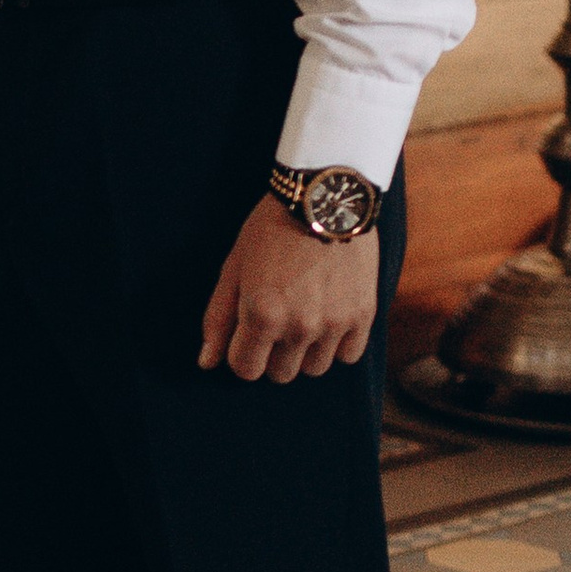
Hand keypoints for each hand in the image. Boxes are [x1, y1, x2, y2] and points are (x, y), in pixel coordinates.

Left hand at [200, 195, 378, 382]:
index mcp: (262, 315)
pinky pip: (347, 356)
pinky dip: (337, 344)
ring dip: (304, 351)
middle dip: (271, 353)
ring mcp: (334, 324)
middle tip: (276, 320)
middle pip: (280, 374)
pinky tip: (328, 317)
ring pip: (314, 369)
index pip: (246, 369)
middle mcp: (299, 327)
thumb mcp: (234, 267)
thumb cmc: (270, 228)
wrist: (325, 197)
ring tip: (302, 316)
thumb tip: (206, 363)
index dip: (241, 353)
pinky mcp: (364, 316)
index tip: (247, 333)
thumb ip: (218, 318)